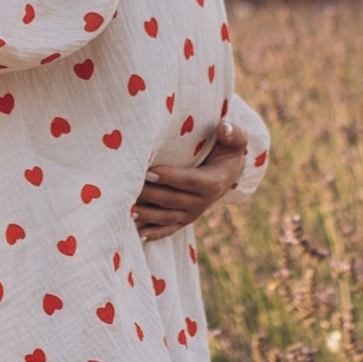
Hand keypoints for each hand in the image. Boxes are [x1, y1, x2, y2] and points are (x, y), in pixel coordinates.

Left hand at [134, 118, 248, 239]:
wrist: (228, 173)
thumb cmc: (227, 151)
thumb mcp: (234, 140)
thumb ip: (232, 133)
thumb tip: (223, 126)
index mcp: (213, 182)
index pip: (189, 181)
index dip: (170, 177)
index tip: (148, 171)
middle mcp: (203, 202)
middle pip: (173, 200)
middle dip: (150, 195)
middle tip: (128, 188)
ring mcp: (192, 214)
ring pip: (167, 217)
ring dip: (148, 215)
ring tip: (128, 210)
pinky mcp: (184, 220)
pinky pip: (168, 229)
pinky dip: (153, 233)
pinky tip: (138, 234)